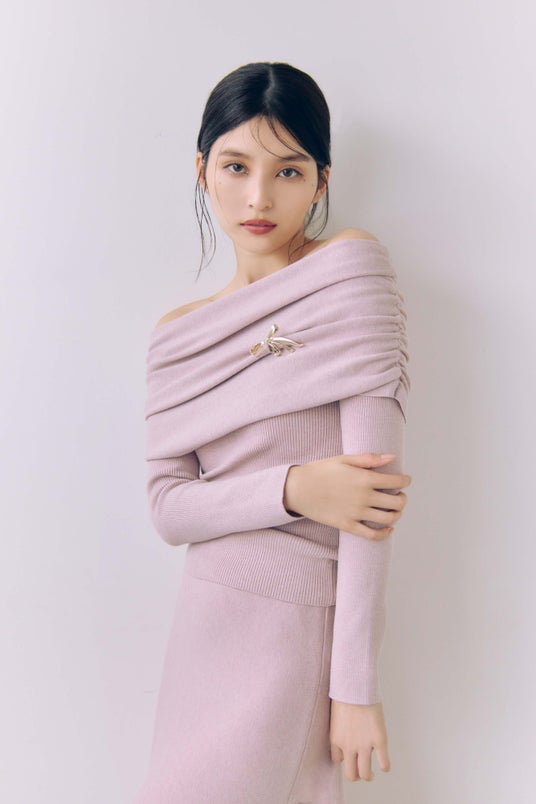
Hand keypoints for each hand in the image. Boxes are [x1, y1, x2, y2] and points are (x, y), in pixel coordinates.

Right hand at [283, 453, 410, 539]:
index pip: (396, 482)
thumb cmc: (320, 471)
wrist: (298, 488)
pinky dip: (385, 533)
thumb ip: (369, 459)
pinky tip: (388, 528)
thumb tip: (392, 458)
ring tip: (394, 510)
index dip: (405, 481)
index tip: (405, 480)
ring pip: (388, 519)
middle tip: (399, 495)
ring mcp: (356, 513)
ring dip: (397, 514)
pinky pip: (372, 535)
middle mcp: (364, 497)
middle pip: (397, 502)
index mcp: (364, 478)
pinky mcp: (348, 526)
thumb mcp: (344, 459)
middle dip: (402, 498)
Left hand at [330, 699, 389, 781]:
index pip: (337, 760)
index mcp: (336, 739)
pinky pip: (384, 763)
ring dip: (369, 775)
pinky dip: (385, 766)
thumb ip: (341, 727)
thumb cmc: (345, 693)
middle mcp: (348, 746)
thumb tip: (349, 731)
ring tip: (372, 773)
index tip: (349, 754)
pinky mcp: (379, 740)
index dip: (345, 758)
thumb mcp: (337, 714)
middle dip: (356, 775)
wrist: (355, 685)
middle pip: (350, 774)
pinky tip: (384, 764)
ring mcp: (364, 745)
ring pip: (365, 774)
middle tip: (361, 771)